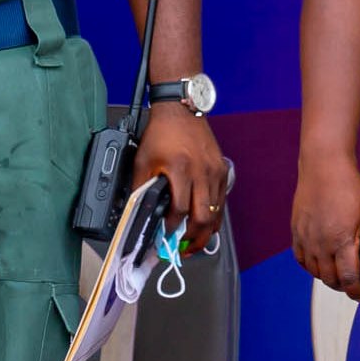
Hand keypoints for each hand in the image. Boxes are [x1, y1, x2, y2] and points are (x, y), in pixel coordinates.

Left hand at [134, 108, 225, 254]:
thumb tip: (137, 211)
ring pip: (215, 212)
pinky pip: (222, 201)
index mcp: (180, 169)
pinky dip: (214, 216)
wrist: (181, 110)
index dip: (172, 228)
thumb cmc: (161, 133)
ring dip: (205, 232)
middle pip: (203, 217)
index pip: (180, 210)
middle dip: (193, 239)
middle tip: (183, 250)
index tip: (165, 237)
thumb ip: (140, 187)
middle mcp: (202, 172)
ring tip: (194, 243)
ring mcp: (215, 172)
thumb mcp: (143, 160)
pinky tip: (206, 224)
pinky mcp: (222, 170)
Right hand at [292, 153, 359, 298]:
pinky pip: (300, 258)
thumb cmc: (347, 185)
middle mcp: (322, 244)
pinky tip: (317, 263)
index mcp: (343, 241)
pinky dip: (309, 266)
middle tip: (350, 285)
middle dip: (342, 286)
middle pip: (329, 279)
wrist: (323, 167)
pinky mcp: (297, 231)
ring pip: (314, 271)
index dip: (355, 291)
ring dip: (325, 277)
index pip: (348, 278)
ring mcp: (307, 238)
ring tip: (335, 275)